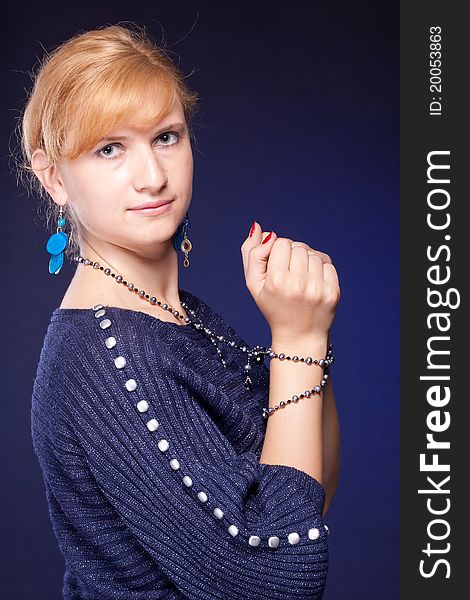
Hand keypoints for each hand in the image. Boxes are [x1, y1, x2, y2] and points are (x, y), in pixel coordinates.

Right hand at [241, 222, 340, 340]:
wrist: (299, 336)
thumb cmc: (273, 307)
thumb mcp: (254, 283)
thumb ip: (251, 253)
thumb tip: (258, 226)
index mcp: (276, 281)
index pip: (280, 242)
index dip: (277, 253)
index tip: (276, 268)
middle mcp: (298, 284)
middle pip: (297, 246)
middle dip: (292, 255)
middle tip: (289, 274)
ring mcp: (317, 288)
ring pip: (313, 253)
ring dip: (306, 261)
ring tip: (301, 278)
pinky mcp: (332, 291)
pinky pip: (327, 263)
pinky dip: (320, 268)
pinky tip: (313, 281)